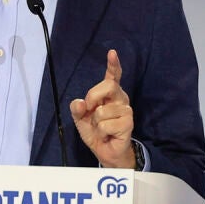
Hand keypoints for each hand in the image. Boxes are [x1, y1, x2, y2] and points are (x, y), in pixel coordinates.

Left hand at [69, 49, 135, 167]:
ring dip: (95, 122)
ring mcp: (126, 110)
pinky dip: (101, 131)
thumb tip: (80, 103)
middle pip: (107, 86)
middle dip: (92, 97)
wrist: (104, 150)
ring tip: (101, 128)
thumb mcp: (80, 118)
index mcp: (109, 94)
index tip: (112, 53)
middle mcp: (120, 98)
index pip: (113, 76)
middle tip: (89, 110)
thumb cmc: (95, 130)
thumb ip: (76, 108)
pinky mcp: (128, 123)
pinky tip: (107, 134)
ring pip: (101, 111)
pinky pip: (105, 125)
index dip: (113, 64)